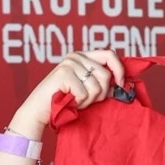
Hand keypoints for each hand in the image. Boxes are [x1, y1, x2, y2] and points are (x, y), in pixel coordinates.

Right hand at [8, 50, 124, 137]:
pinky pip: (84, 93)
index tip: (120, 85)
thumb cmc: (65, 101)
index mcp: (83, 56)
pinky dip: (79, 103)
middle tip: (88, 100)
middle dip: (100, 93)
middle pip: (105, 74)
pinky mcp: (63, 74)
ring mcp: (69, 64)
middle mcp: (76, 56)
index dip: (119, 69)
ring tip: (75, 101)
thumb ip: (102, 84)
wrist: (40, 111)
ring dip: (88, 100)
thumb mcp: (87, 90)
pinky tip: (69, 102)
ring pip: (96, 86)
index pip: (110, 54)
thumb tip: (124, 85)